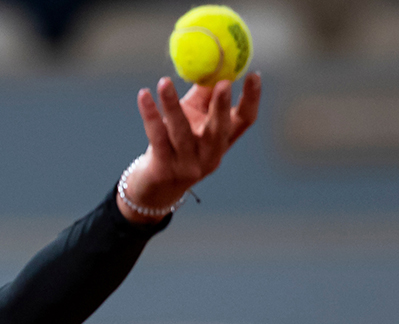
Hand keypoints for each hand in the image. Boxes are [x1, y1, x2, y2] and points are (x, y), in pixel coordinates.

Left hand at [118, 73, 261, 222]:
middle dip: (221, 107)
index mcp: (223, 142)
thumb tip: (212, 62)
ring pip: (181, 131)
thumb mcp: (193, 120)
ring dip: (171, 105)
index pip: (245, 121)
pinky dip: (150, 114)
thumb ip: (203, 95)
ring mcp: (187, 165)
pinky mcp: (163, 169)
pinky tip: (144, 95)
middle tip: (223, 83)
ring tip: (163, 81)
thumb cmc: (176, 144)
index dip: (252, 99)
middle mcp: (210, 156)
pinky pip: (156, 136)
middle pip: (219, 131)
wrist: (154, 187)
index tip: (254, 75)